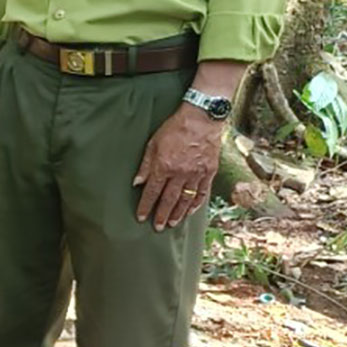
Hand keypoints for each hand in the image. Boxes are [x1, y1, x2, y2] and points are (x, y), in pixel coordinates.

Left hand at [133, 106, 223, 230]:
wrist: (201, 119)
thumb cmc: (175, 128)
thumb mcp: (153, 143)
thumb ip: (145, 165)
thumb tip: (137, 183)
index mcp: (164, 166)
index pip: (152, 192)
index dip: (146, 206)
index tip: (141, 217)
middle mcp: (180, 173)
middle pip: (169, 200)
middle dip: (161, 215)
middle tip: (157, 227)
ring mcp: (196, 174)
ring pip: (186, 199)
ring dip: (178, 213)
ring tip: (172, 223)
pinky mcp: (209, 172)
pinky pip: (202, 192)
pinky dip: (195, 204)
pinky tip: (190, 211)